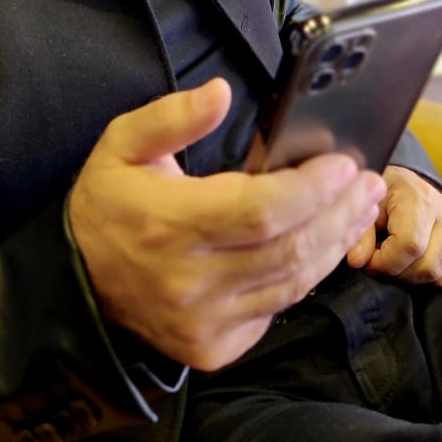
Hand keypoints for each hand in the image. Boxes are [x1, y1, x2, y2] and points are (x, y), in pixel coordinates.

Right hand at [68, 78, 385, 370]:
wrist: (74, 282)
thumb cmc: (106, 205)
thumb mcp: (122, 144)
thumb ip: (172, 117)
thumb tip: (221, 93)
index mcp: (170, 224)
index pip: (262, 210)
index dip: (312, 189)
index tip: (343, 164)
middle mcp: (190, 280)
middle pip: (289, 249)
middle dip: (338, 212)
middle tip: (367, 183)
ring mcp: (204, 321)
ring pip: (292, 284)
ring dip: (334, 243)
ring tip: (358, 209)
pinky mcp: (212, 348)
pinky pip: (274, 312)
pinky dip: (302, 278)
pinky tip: (319, 248)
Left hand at [346, 164, 441, 285]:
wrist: (404, 184)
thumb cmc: (382, 194)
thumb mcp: (365, 205)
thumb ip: (360, 233)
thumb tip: (358, 261)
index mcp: (418, 198)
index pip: (410, 244)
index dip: (386, 261)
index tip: (368, 260)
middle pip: (426, 265)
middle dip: (397, 272)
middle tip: (378, 262)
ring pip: (438, 275)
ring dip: (410, 277)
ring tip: (393, 260)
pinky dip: (426, 278)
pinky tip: (409, 263)